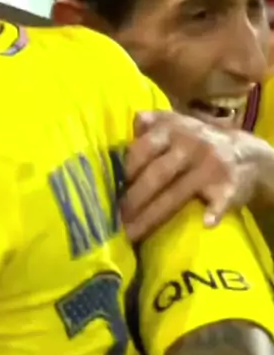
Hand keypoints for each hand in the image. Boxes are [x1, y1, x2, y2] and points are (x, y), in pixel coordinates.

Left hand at [121, 111, 266, 241]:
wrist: (248, 153)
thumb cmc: (199, 142)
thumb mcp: (177, 124)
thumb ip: (152, 123)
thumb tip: (133, 120)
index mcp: (172, 130)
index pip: (141, 150)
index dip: (123, 173)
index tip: (105, 193)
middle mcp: (190, 145)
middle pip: (156, 176)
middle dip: (132, 200)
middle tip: (114, 221)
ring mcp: (210, 166)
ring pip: (176, 195)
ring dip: (151, 217)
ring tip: (132, 234)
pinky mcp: (229, 185)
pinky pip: (220, 200)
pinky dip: (214, 212)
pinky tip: (206, 223)